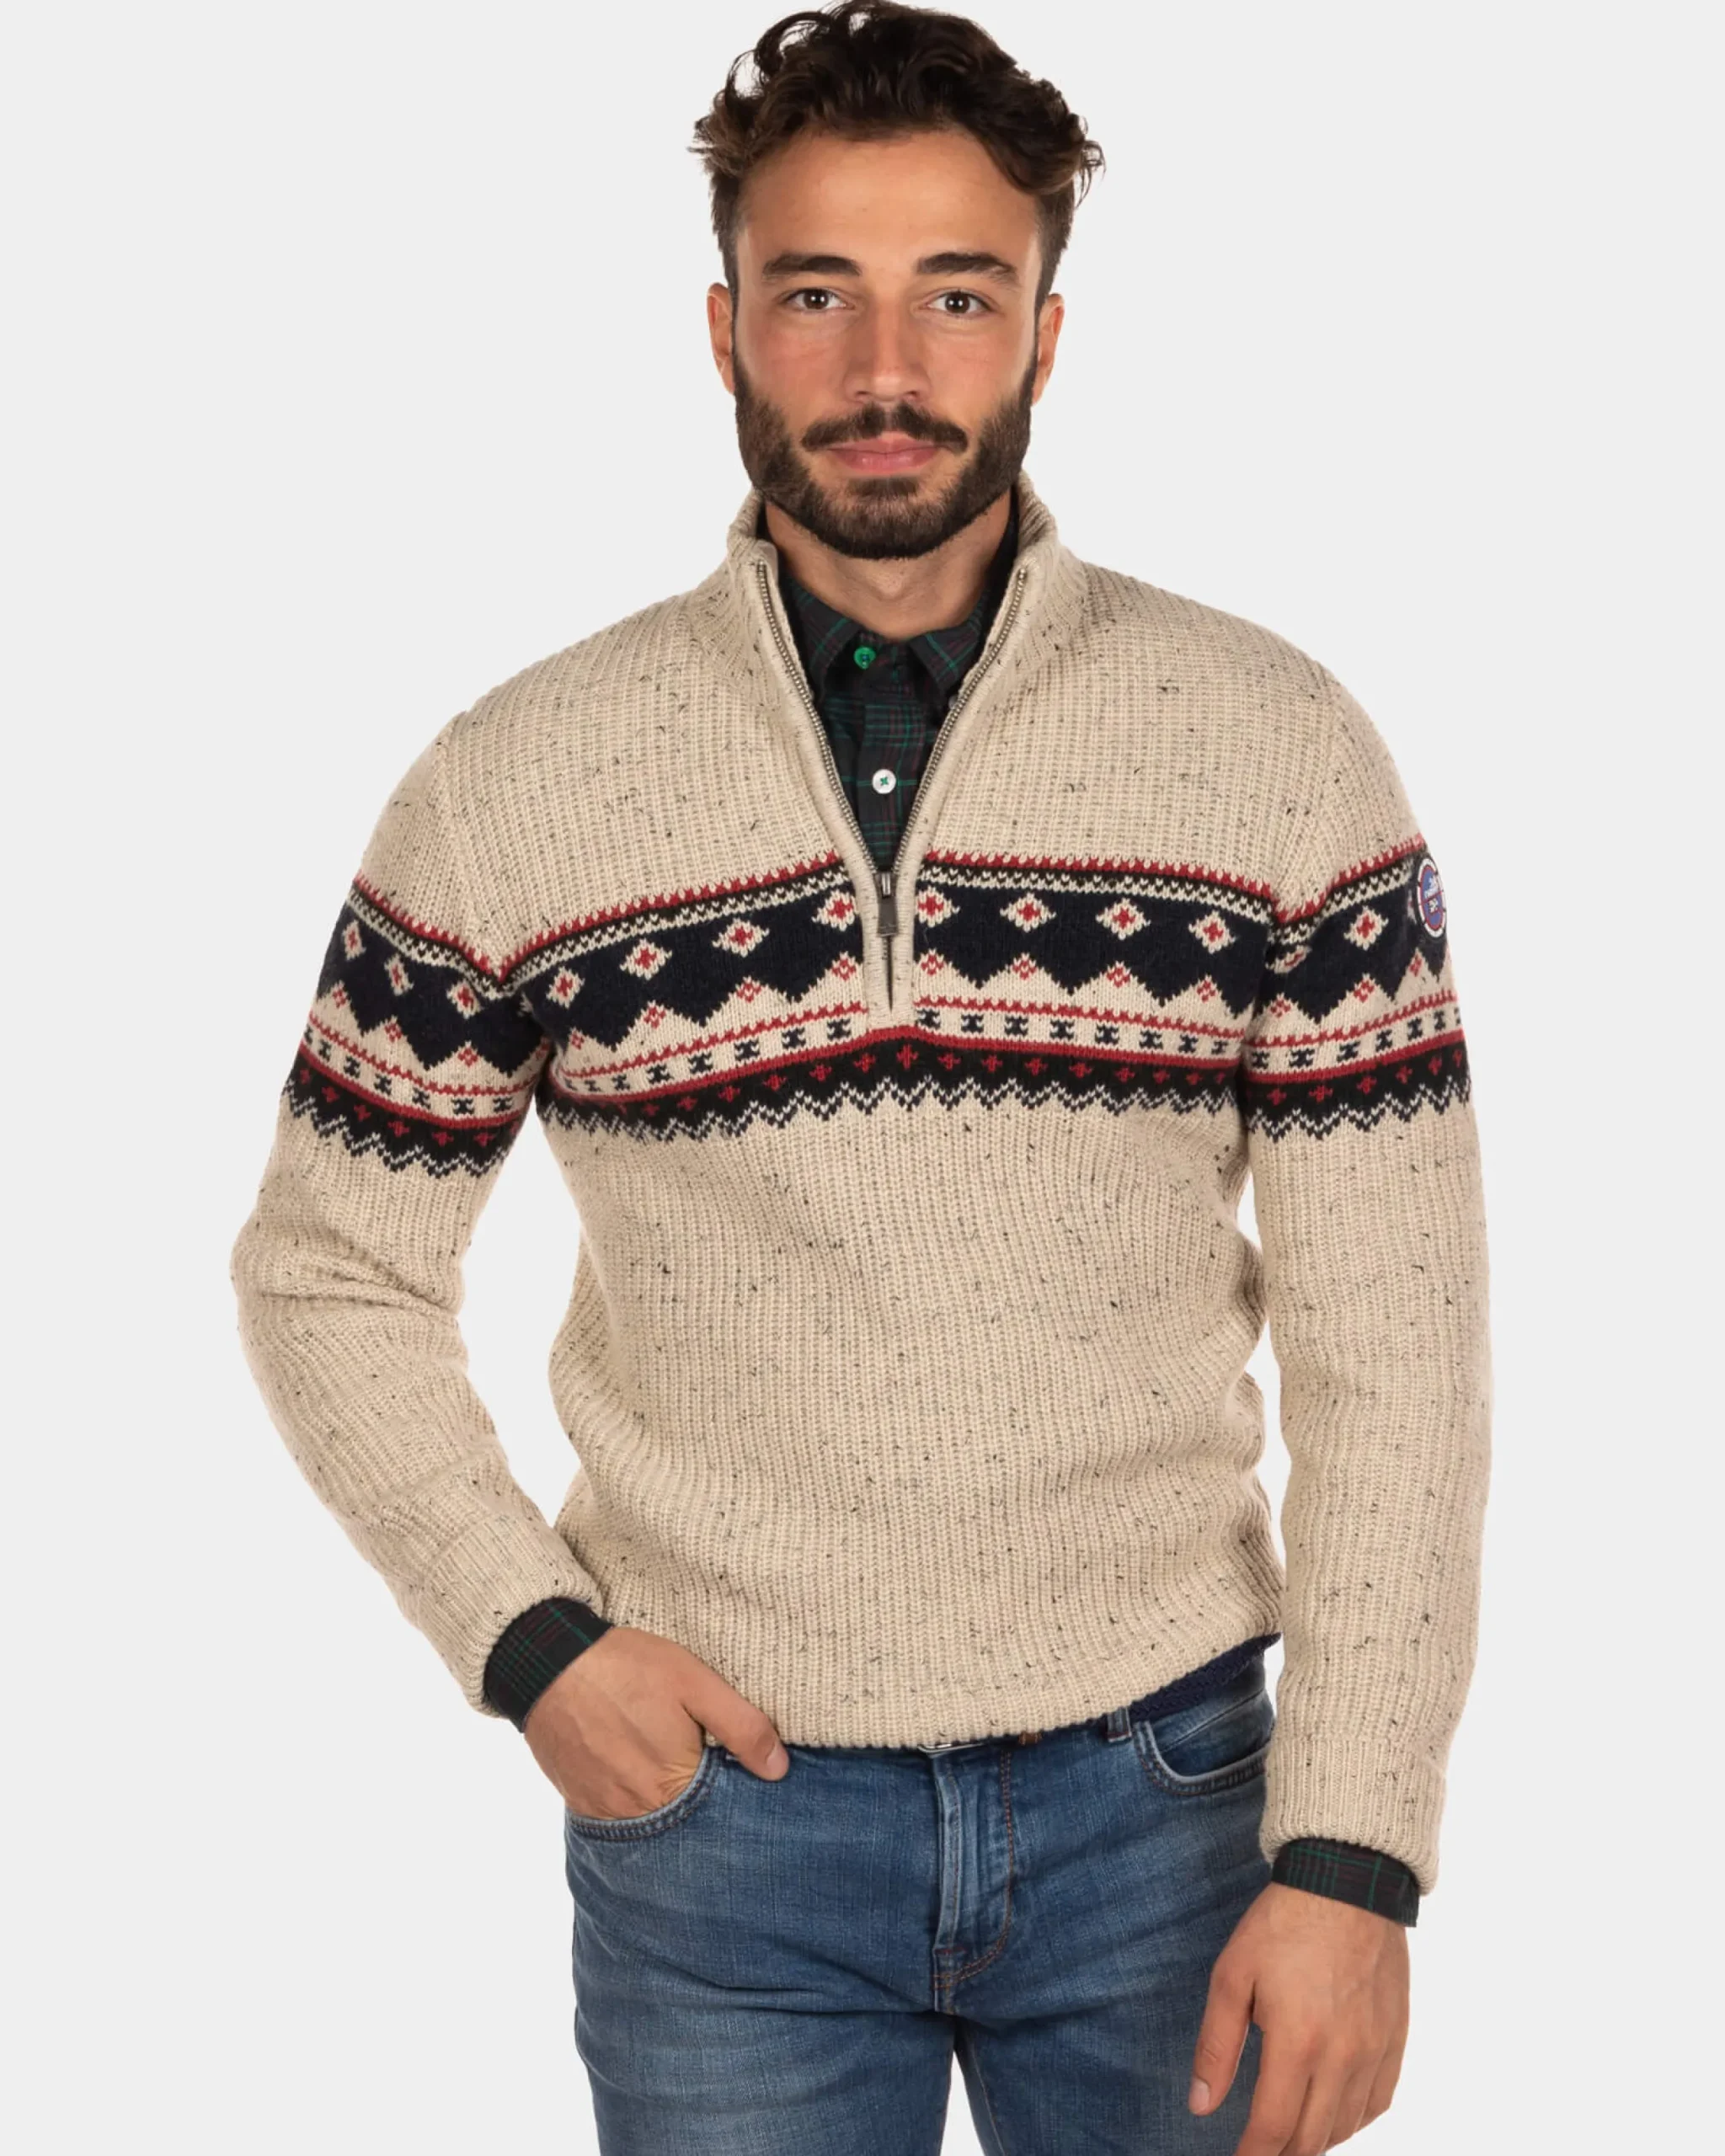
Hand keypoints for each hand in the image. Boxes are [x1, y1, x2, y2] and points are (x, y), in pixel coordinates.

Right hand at [522, 1625, 790, 1816]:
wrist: (546, 1661)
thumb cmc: (625, 1666)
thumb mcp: (694, 1681)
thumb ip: (741, 1725)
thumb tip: (778, 1769)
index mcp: (672, 1784)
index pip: (720, 1810)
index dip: (734, 1793)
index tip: (738, 1772)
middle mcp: (637, 1810)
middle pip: (685, 1822)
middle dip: (700, 1801)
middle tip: (699, 1761)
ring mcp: (604, 1811)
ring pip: (651, 1821)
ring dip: (666, 1802)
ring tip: (667, 1762)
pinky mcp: (581, 1803)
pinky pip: (618, 1815)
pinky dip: (634, 1799)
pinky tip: (637, 1767)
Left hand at [1189, 1882, 1409, 2153]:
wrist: (1347, 1881)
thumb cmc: (1283, 1924)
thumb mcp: (1232, 1976)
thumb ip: (1216, 2046)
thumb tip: (1201, 2104)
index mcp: (1298, 2043)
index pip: (1274, 2129)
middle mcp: (1343, 2056)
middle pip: (1312, 2138)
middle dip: (1281, 2154)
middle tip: (1259, 2150)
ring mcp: (1375, 2050)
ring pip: (1345, 2126)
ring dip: (1314, 2140)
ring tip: (1288, 2136)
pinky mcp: (1396, 2038)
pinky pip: (1378, 2102)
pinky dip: (1352, 2120)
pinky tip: (1331, 2115)